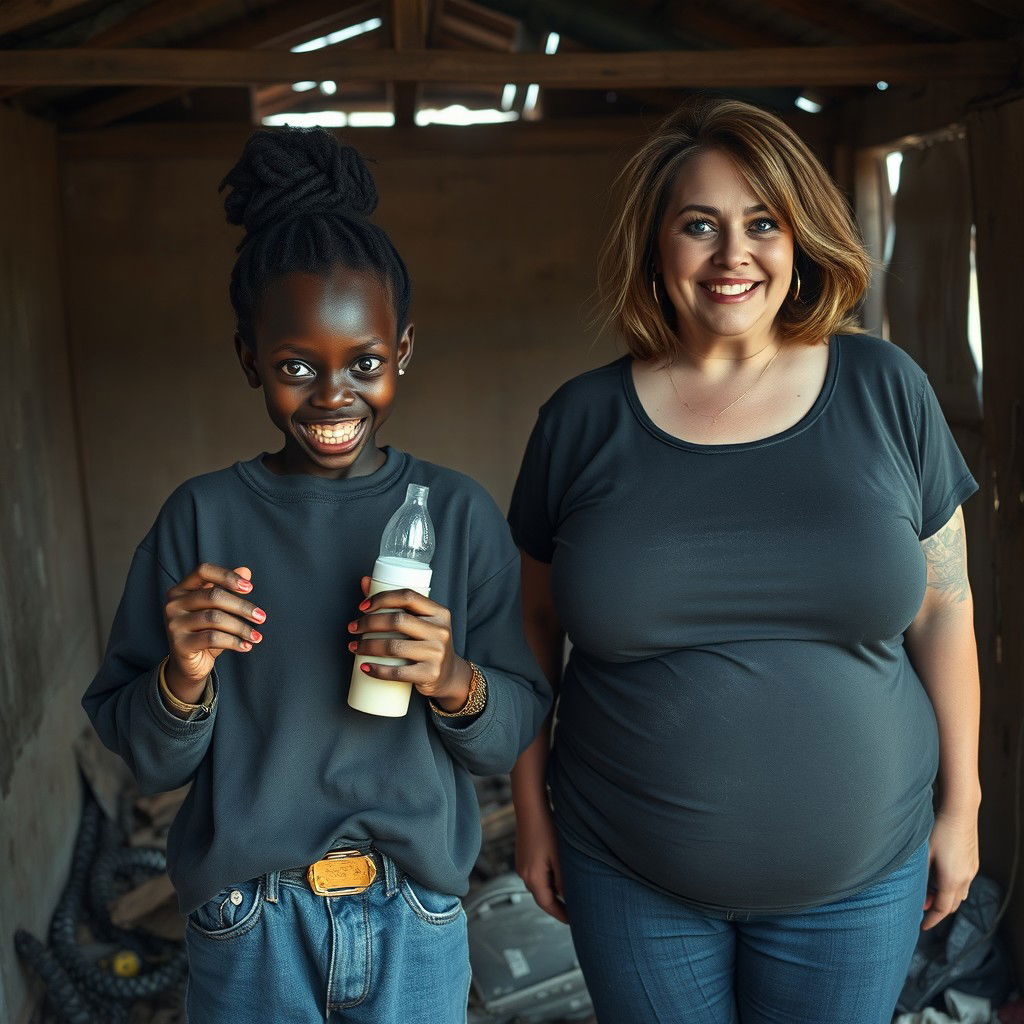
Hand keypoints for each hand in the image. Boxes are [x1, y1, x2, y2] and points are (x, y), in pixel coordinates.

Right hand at [163, 563, 265, 702]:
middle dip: (242, 607)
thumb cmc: (205, 631)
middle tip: (261, 617)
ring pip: (215, 618)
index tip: (250, 588)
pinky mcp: (179, 644)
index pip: (203, 571)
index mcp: (181, 589)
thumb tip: (246, 571)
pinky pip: (212, 638)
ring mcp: (173, 624)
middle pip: (214, 596)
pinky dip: (234, 642)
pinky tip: (246, 646)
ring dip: (241, 628)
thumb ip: (228, 588)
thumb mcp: (218, 610)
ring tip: (256, 636)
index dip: (227, 576)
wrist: (189, 664)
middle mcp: (173, 604)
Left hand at [348, 577, 471, 709]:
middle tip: (353, 628)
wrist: (449, 675)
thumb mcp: (420, 621)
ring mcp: (437, 654)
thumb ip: (395, 602)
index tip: (362, 607)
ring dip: (367, 646)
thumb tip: (365, 581)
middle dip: (368, 623)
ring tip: (354, 646)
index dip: (382, 598)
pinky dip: (377, 670)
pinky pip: (397, 672)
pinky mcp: (430, 674)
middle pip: (397, 621)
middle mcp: (441, 631)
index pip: (408, 596)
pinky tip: (364, 667)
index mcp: (440, 613)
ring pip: (393, 646)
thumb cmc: (428, 643)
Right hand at [515, 802, 567, 923]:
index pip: (548, 905)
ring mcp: (522, 866)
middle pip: (542, 898)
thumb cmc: (547, 831)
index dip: (561, 914)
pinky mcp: (523, 858)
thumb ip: (564, 881)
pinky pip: (536, 876)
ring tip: (569, 896)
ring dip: (552, 893)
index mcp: (533, 878)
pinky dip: (547, 881)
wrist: (530, 809)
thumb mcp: (560, 858)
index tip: (573, 922)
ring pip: (539, 886)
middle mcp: (524, 875)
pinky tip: (558, 876)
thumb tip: (568, 898)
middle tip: (573, 913)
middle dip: (557, 906)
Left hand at [922, 808, 979, 929]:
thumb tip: (920, 896)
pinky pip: (964, 884)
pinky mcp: (973, 863)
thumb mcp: (924, 854)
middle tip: (922, 909)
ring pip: (959, 895)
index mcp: (952, 880)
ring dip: (945, 899)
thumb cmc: (937, 830)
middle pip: (951, 905)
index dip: (931, 919)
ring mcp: (971, 871)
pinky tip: (940, 879)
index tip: (921, 926)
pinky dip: (952, 888)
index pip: (941, 909)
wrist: (960, 812)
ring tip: (928, 893)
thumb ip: (922, 877)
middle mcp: (965, 879)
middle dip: (937, 911)